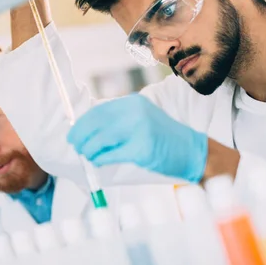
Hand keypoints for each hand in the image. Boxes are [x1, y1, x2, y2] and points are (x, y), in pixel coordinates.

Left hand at [67, 94, 207, 181]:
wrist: (192, 150)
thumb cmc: (162, 137)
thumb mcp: (141, 119)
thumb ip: (117, 121)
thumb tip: (85, 130)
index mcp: (133, 103)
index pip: (98, 110)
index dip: (82, 123)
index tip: (73, 133)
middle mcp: (136, 112)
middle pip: (96, 123)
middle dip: (81, 136)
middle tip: (76, 146)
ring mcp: (140, 130)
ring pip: (101, 139)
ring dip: (89, 149)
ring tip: (87, 155)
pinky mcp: (143, 149)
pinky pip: (112, 155)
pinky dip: (100, 159)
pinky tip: (98, 161)